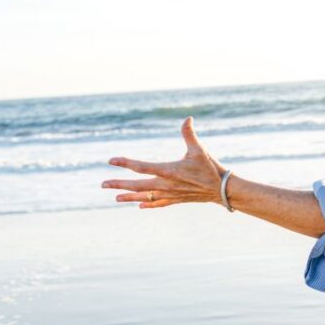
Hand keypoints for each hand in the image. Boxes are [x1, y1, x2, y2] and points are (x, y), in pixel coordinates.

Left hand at [102, 117, 226, 208]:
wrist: (222, 190)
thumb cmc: (210, 167)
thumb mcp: (199, 149)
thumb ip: (189, 134)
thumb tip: (187, 118)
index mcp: (169, 171)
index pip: (142, 166)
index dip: (125, 163)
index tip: (111, 160)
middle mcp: (166, 185)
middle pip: (137, 185)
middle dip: (119, 184)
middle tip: (103, 184)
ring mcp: (170, 194)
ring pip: (145, 197)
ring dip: (129, 197)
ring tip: (116, 197)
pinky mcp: (177, 200)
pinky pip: (158, 204)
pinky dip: (148, 205)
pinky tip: (140, 206)